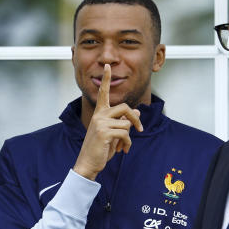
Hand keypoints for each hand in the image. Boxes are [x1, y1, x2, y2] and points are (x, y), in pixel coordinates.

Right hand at [73, 64, 142, 180]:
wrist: (88, 163)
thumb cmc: (100, 149)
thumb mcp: (114, 134)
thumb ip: (123, 121)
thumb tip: (136, 110)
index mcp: (99, 113)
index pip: (103, 93)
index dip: (106, 79)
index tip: (107, 65)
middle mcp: (99, 115)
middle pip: (125, 107)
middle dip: (135, 119)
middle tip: (140, 130)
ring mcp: (100, 123)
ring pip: (126, 124)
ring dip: (129, 138)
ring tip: (122, 147)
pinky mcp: (104, 132)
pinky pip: (125, 133)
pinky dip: (127, 143)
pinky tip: (121, 150)